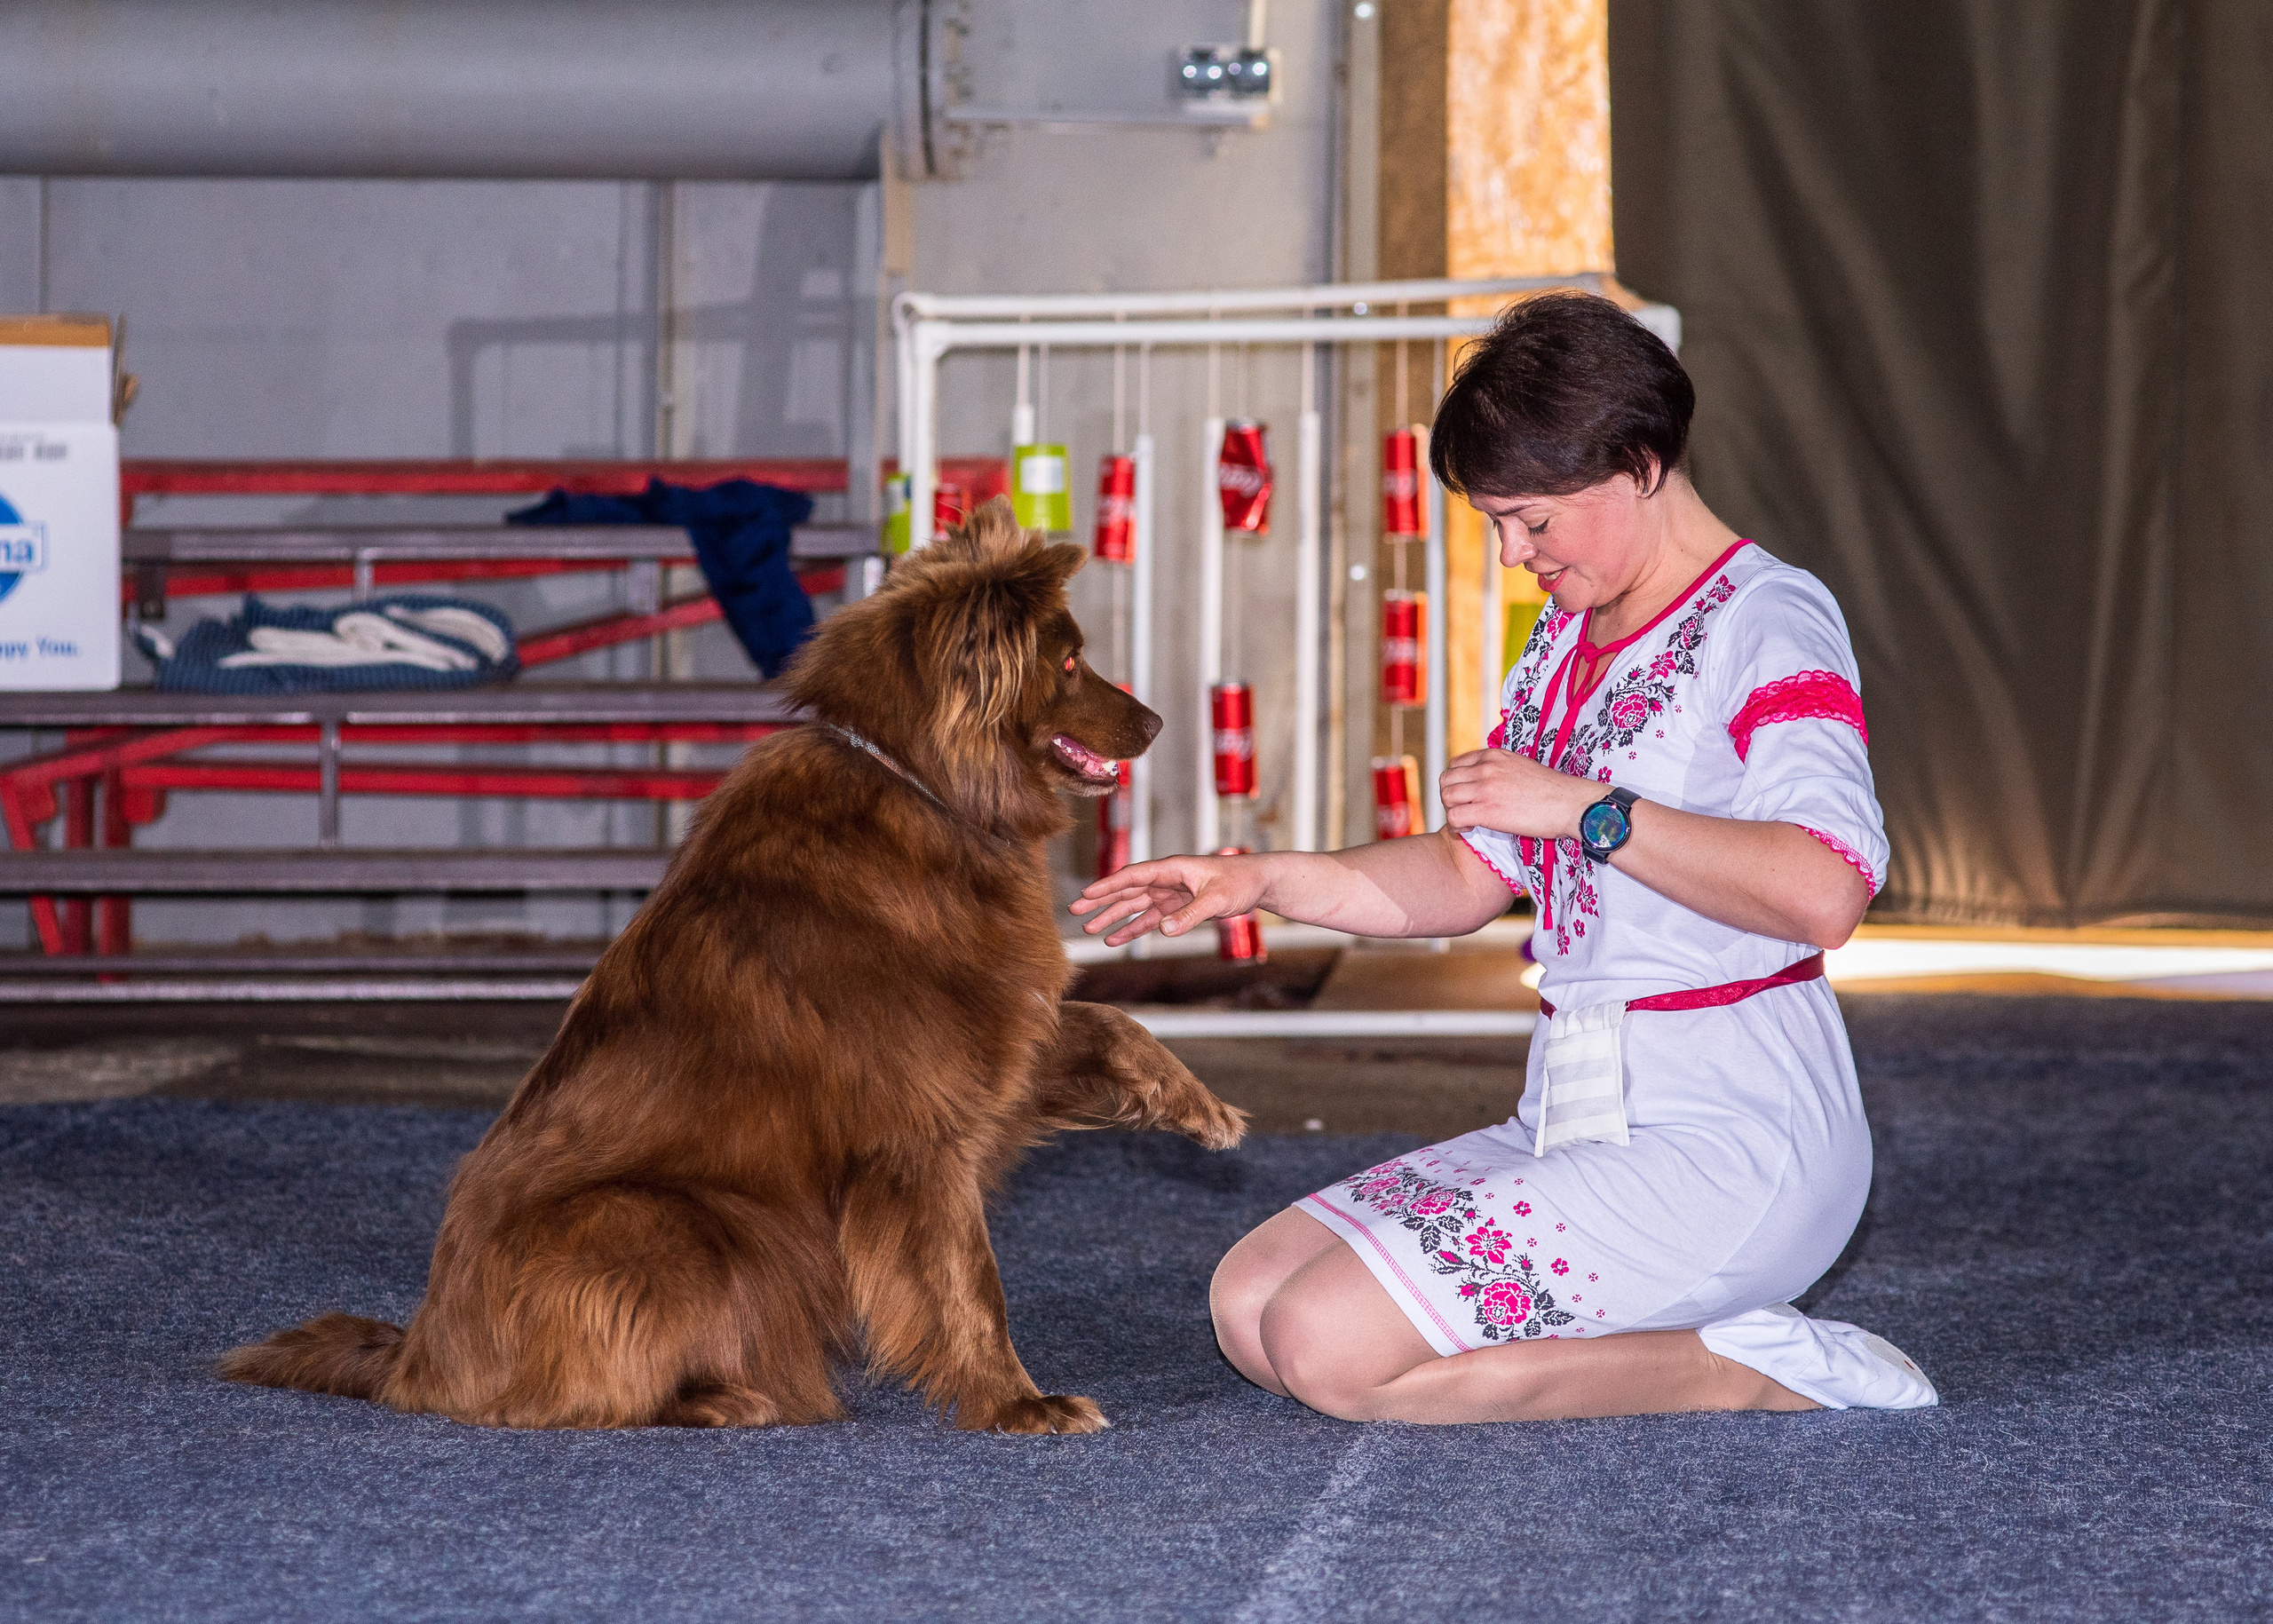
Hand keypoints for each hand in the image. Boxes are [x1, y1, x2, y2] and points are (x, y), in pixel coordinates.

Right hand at [1071, 853, 1264, 947]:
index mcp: (1173, 868)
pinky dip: (1133, 929)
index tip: (1087, 894)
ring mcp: (1170, 893)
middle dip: (1101, 901)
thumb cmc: (1241, 882)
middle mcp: (1167, 879)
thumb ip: (1191, 915)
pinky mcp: (1177, 907)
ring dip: (1113, 917)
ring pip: (1135, 905)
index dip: (1109, 885)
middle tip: (1075, 911)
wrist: (1259, 883)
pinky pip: (1150, 919)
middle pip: (1127, 890)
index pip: (1134, 876)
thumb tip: (1163, 930)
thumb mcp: (1217, 899)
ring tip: (1090, 929)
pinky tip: (1116, 940)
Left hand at [1438, 749, 1597, 837]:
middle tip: (1464, 809)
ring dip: (1452, 811)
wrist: (1570, 803)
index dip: (1456, 783)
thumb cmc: (1552, 790)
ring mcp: (1485, 788)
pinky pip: (1453, 816)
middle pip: (1445, 780)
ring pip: (1446, 797)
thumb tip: (1489, 783)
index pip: (1455, 764)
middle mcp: (1486, 768)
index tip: (1467, 796)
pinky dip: (1457, 825)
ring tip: (1468, 820)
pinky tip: (1471, 828)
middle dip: (1450, 797)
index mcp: (1493, 755)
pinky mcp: (1487, 810)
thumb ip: (1500, 769)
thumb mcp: (1521, 766)